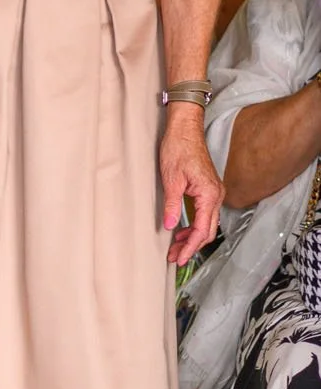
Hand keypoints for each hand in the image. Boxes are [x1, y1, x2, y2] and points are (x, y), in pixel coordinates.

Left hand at [160, 108, 222, 263]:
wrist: (185, 129)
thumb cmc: (178, 149)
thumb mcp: (172, 180)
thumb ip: (173, 205)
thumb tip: (171, 227)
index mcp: (210, 195)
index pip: (202, 230)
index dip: (190, 247)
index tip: (179, 258)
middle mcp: (217, 196)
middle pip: (208, 231)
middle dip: (192, 246)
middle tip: (174, 257)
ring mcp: (215, 192)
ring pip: (207, 223)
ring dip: (193, 237)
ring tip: (175, 247)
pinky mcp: (209, 189)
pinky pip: (206, 214)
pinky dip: (195, 225)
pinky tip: (182, 230)